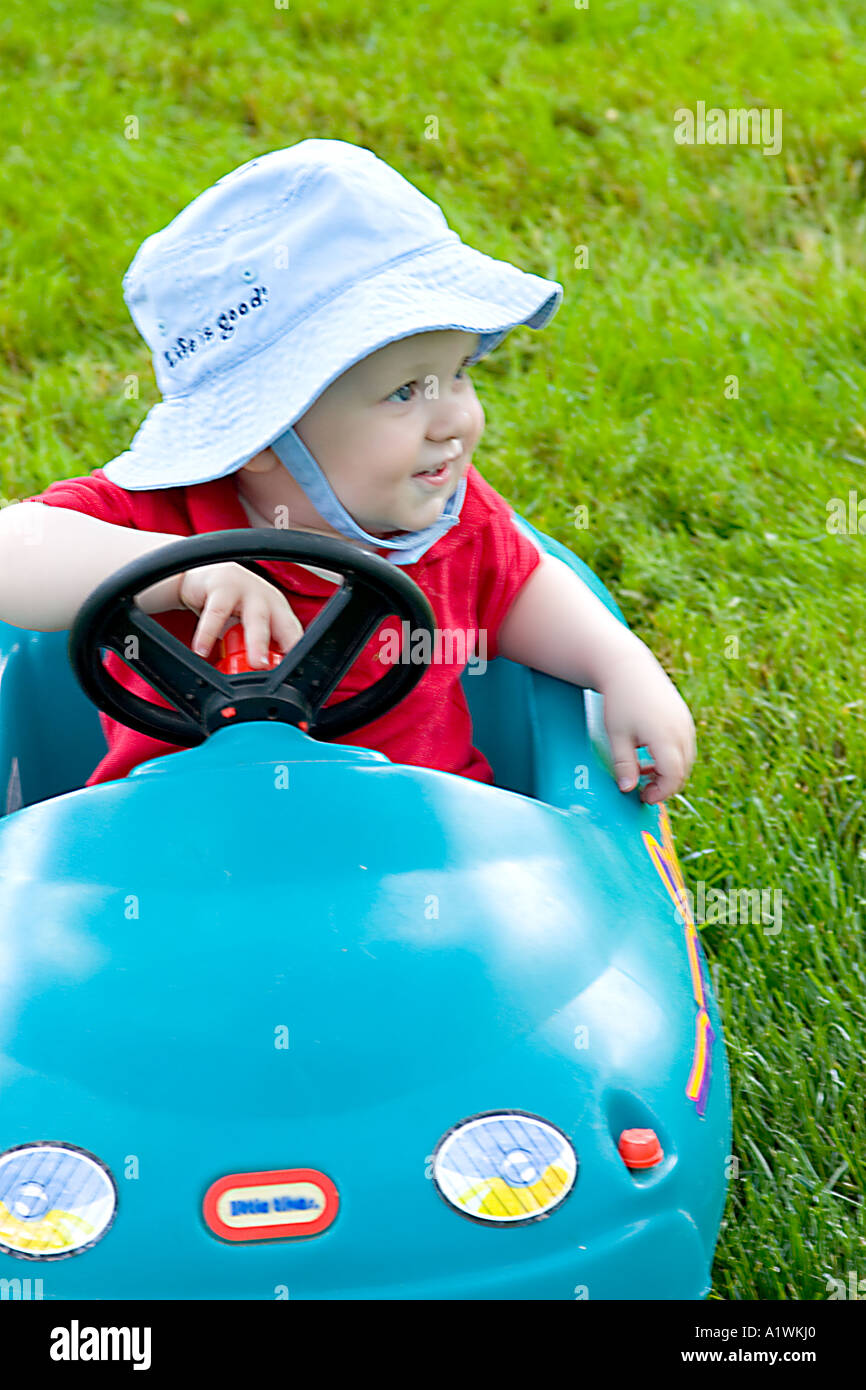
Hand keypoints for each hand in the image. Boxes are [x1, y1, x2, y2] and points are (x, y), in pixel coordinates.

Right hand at [177, 562, 303, 667]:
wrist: (206, 577)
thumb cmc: (233, 604)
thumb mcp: (249, 627)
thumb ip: (256, 649)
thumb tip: (258, 682)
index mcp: (279, 611)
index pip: (294, 635)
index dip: (296, 655)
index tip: (293, 676)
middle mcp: (268, 600)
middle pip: (280, 626)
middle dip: (287, 648)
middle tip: (281, 670)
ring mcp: (247, 590)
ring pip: (253, 619)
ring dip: (255, 642)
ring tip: (253, 663)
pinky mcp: (222, 586)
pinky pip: (215, 614)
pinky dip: (207, 634)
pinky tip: (201, 649)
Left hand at [599, 646, 695, 803]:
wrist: (628, 667)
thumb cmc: (620, 701)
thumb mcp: (617, 736)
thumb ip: (624, 765)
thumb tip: (628, 790)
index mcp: (665, 737)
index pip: (673, 776)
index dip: (661, 792)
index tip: (644, 797)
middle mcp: (681, 731)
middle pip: (683, 771)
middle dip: (665, 785)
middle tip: (643, 790)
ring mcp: (686, 723)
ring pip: (686, 760)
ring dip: (668, 771)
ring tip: (642, 770)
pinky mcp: (684, 718)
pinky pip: (685, 746)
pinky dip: (672, 757)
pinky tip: (649, 755)